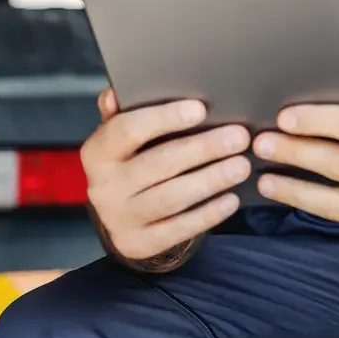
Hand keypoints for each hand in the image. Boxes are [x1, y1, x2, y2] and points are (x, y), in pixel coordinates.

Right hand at [81, 89, 249, 266]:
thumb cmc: (131, 161)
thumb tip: (115, 93)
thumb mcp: (121, 137)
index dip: (164, 118)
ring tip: (242, 166)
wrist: (120, 216)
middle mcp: (103, 187)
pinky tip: (231, 199)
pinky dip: (209, 213)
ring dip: (211, 179)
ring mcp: (120, 219)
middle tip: (239, 137)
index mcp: (97, 152)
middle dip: (203, 148)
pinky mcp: (139, 244)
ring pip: (172, 197)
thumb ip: (122, 112)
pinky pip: (179, 229)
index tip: (201, 109)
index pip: (127, 130)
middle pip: (159, 163)